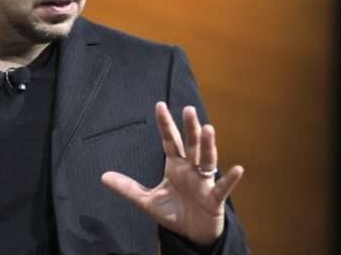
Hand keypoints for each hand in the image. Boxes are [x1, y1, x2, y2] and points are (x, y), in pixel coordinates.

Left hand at [102, 102, 243, 246]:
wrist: (192, 234)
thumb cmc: (175, 213)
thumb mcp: (147, 201)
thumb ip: (127, 188)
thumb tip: (103, 176)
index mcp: (175, 166)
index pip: (169, 141)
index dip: (165, 125)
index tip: (160, 105)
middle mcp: (191, 170)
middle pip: (190, 145)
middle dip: (189, 128)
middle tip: (188, 109)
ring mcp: (204, 182)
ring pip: (207, 160)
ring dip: (208, 145)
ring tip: (209, 129)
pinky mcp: (214, 199)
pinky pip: (223, 188)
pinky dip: (230, 179)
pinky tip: (237, 169)